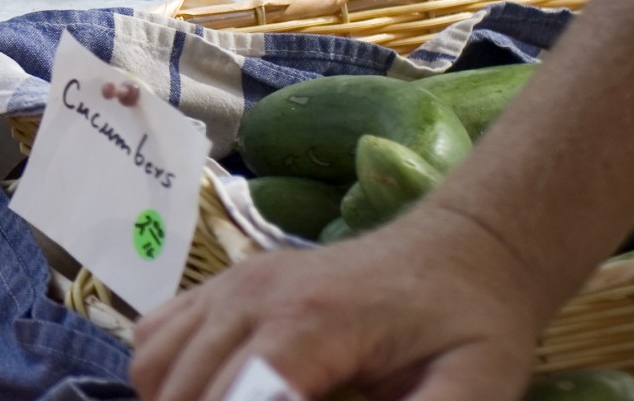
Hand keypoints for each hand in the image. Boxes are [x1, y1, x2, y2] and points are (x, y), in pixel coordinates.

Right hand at [130, 206, 547, 400]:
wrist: (461, 248)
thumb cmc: (471, 324)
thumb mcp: (477, 387)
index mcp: (311, 322)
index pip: (237, 398)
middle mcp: (254, 296)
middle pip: (187, 390)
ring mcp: (233, 285)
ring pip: (156, 366)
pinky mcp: (226, 284)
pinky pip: (156, 336)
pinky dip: (165, 381)